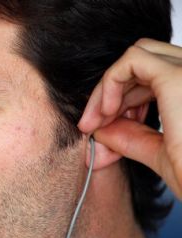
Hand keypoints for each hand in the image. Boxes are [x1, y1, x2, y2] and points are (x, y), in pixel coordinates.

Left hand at [78, 38, 181, 198]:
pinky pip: (132, 60)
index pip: (154, 77)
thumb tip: (99, 130)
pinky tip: (105, 111)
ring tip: (94, 122)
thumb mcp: (162, 154)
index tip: (99, 125)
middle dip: (110, 95)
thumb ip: (132, 138)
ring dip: (107, 90)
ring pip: (135, 58)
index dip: (123, 99)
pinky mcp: (176, 76)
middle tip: (90, 125)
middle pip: (143, 66)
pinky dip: (111, 82)